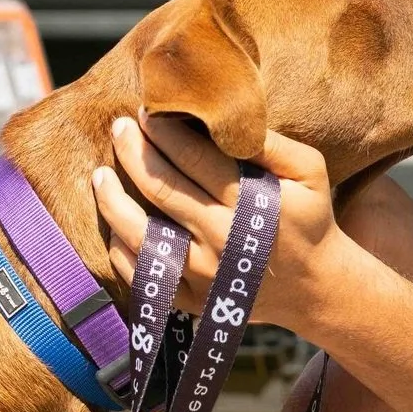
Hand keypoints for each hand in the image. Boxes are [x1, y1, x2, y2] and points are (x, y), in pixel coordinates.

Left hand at [88, 113, 353, 336]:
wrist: (313, 287)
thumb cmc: (307, 218)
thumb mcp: (309, 172)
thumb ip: (271, 142)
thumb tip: (223, 116)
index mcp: (249, 205)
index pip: (194, 159)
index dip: (165, 132)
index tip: (146, 110)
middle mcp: (221, 241)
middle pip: (162, 189)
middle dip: (134, 153)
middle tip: (119, 127)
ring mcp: (201, 275)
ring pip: (140, 234)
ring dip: (112, 200)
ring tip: (99, 174)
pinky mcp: (188, 301)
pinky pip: (140, 273)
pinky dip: (119, 246)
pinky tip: (114, 221)